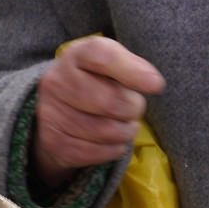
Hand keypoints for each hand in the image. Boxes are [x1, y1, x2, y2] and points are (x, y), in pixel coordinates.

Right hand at [33, 36, 165, 187]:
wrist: (57, 109)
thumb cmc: (94, 81)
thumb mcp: (109, 64)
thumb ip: (132, 66)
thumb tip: (155, 82)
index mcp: (75, 55)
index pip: (103, 56)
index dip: (132, 71)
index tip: (156, 85)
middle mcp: (56, 82)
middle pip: (110, 101)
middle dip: (133, 108)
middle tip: (132, 107)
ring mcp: (52, 114)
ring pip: (108, 131)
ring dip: (126, 131)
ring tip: (122, 123)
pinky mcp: (56, 143)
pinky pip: (102, 152)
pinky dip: (116, 148)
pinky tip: (110, 138)